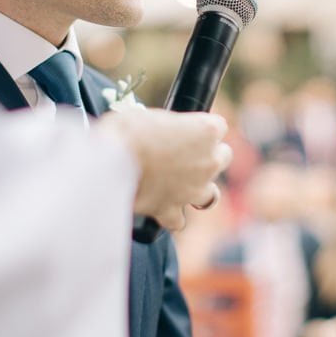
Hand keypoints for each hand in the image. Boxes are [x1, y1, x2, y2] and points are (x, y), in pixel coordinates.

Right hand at [100, 109, 230, 230]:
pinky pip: (178, 220)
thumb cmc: (129, 130)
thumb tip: (161, 132)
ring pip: (211, 195)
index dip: (201, 127)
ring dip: (199, 189)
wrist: (111, 161)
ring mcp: (194, 190)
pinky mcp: (172, 210)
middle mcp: (208, 161)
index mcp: (206, 131)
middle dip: (208, 155)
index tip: (187, 127)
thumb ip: (168, 127)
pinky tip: (160, 208)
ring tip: (181, 183)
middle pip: (223, 157)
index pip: (219, 126)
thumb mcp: (152, 116)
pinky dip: (171, 216)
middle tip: (185, 153)